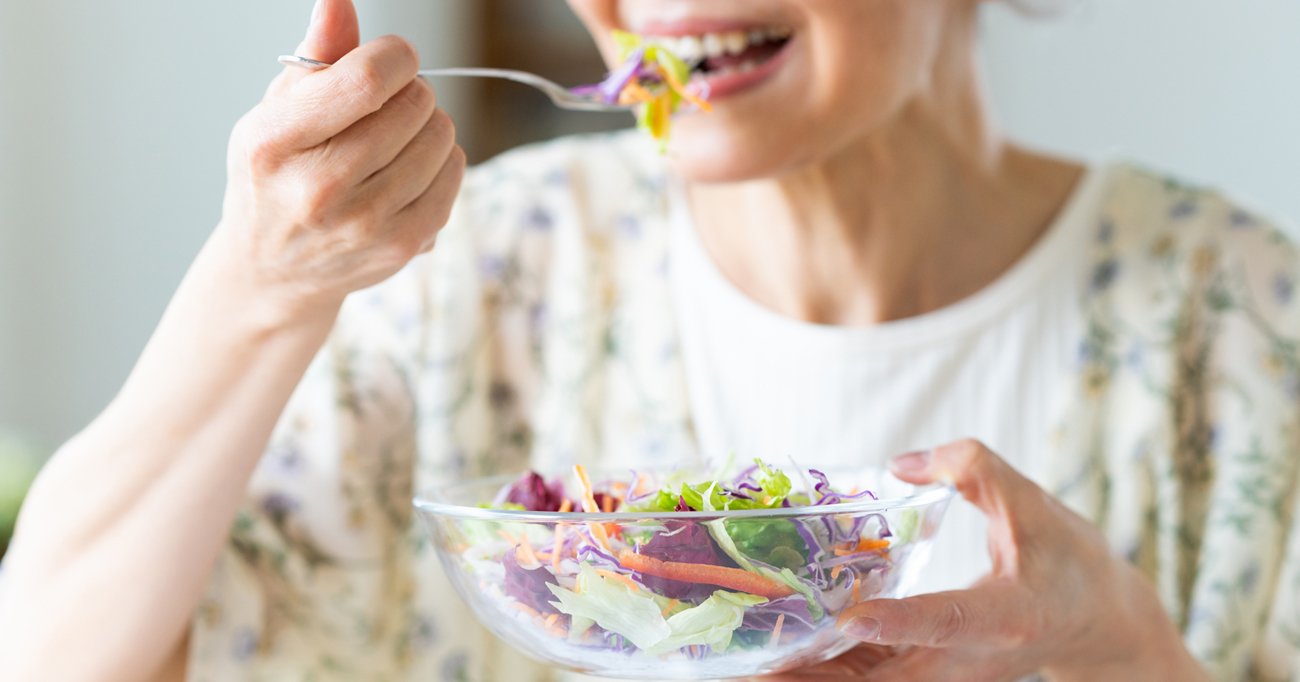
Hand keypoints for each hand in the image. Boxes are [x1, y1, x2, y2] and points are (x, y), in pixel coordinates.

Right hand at [215, 0, 464, 322]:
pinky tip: (411, 168)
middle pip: (414, 104)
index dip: (397, 55)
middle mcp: (317, 188)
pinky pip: (454, 173)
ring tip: (396, 139)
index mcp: (274, 142)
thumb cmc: (278, 176)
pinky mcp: (401, 246)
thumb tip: (338, 0)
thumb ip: (317, 54)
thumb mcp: (278, 111)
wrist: (273, 269)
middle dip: (410, 91)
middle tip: (386, 108)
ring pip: (441, 136)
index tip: (392, 60)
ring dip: (428, 125)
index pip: (368, 79)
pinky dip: (443, 160)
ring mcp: (363, 224)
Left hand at [763, 440, 1208, 680]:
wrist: (1100, 623)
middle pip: (889, 678)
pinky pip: (875, 677)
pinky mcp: (934, 674)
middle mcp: (971, 659)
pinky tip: (784, 658)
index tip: (850, 617)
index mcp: (1006, 617)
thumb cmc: (1070, 561)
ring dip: (815, 679)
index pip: (945, 621)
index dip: (898, 621)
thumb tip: (896, 463)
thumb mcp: (1033, 502)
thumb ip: (970, 468)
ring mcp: (951, 675)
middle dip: (823, 676)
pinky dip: (830, 671)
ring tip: (753, 670)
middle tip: (762, 668)